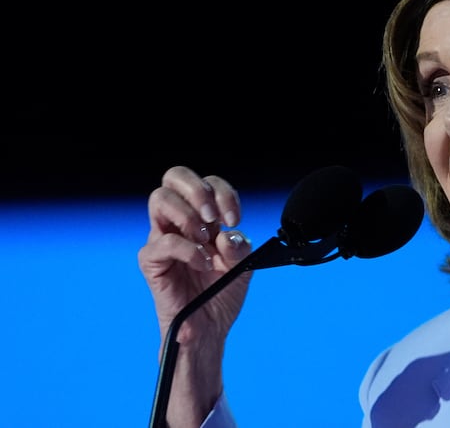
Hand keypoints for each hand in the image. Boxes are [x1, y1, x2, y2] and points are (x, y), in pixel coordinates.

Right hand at [138, 165, 252, 425]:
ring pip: (160, 199)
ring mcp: (163, 238)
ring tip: (204, 240)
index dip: (223, 193)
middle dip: (198, 188)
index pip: (207, 183)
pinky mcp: (152, 262)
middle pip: (174, 176)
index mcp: (203, 216)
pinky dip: (187, 250)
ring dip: (188, 215)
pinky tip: (202, 264)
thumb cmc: (222, 292)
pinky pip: (162, 243)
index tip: (234, 219)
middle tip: (213, 216)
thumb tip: (225, 235)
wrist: (211, 327)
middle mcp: (180, 222)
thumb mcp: (243, 265)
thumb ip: (240, 246)